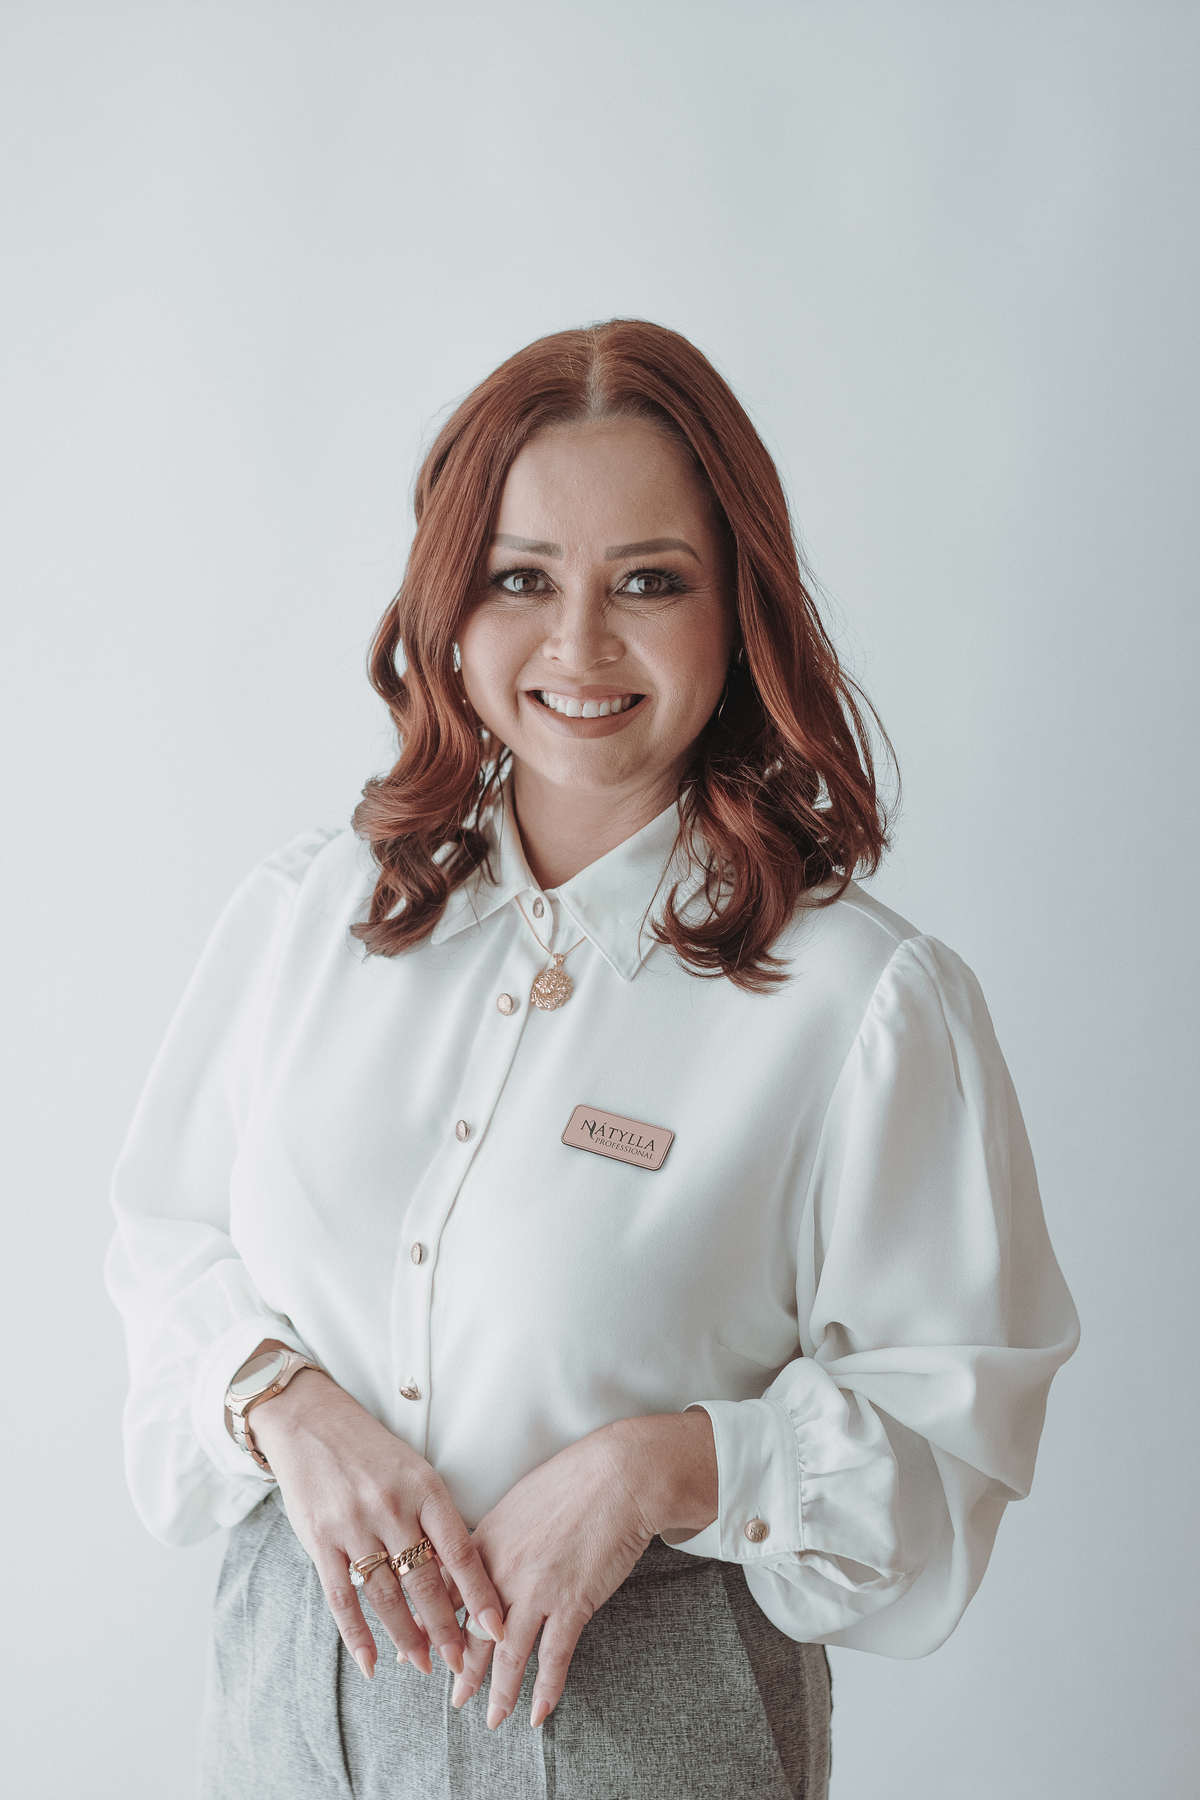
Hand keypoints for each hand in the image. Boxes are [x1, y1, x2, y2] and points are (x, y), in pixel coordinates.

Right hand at [249, 1369, 505, 1683]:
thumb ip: (433, 1517)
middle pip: (424, 1581)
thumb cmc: (371, 1449)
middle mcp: (391, 1507)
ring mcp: (353, 1525)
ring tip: (422, 1665)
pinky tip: (371, 1661)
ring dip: (406, 1637)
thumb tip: (458, 1574)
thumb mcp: (413, 1470)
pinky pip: (341, 1597)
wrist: (310, 1420)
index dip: (479, 1594)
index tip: (496, 1629)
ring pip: (386, 1596)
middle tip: (461, 1663)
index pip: (459, 1550)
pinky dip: (357, 1635)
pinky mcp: (320, 1540)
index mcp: (423, 1487)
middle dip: (445, 1628)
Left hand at [455, 1410, 716, 1726]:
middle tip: (455, 1699)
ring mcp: (536, 1590)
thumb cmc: (570, 1481)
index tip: (422, 1651)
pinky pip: (554, 1657)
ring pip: (509, 1655)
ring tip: (492, 1718)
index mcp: (483, 1543)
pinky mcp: (572, 1602)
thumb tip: (480, 1559)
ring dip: (499, 1692)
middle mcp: (502, 1571)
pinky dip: (546, 1689)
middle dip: (462, 1672)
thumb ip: (494, 1538)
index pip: (449, 1596)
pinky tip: (539, 1713)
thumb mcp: (516, 1504)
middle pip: (473, 1633)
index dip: (434, 1628)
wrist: (618, 1476)